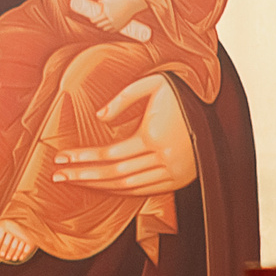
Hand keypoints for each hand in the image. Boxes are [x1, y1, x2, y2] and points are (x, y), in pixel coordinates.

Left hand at [51, 74, 197, 194]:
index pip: (109, 153)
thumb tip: (99, 117)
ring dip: (98, 187)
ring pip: (128, 186)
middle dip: (83, 176)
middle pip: (114, 174)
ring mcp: (173, 173)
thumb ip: (124, 97)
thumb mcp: (154, 83)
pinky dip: (121, 191)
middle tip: (57, 176)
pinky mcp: (180, 180)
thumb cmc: (182, 93)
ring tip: (74, 182)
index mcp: (155, 136)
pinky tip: (102, 187)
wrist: (218, 110)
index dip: (82, 157)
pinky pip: (145, 191)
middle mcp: (164, 158)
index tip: (60, 157)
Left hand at [69, 0, 152, 39]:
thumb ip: (102, 1)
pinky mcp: (120, 27)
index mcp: (106, 14)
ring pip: (105, 29)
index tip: (91, 20)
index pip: (96, 20)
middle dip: (97, 24)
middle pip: (100, 25)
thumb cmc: (120, 1)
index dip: (93, 20)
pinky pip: (112, 31)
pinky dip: (109, 30)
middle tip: (96, 22)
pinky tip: (108, 27)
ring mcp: (115, 24)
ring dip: (102, 27)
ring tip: (101, 25)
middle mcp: (110, 20)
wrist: (131, 5)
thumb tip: (98, 2)